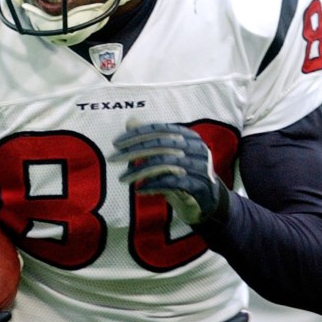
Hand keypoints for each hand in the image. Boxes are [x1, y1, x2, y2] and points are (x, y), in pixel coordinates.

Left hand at [112, 122, 228, 226]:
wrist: (207, 200)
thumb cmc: (183, 174)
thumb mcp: (167, 154)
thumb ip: (151, 138)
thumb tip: (130, 121)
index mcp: (190, 137)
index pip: (160, 129)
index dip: (137, 134)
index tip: (116, 143)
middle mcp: (197, 149)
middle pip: (160, 145)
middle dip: (133, 151)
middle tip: (114, 159)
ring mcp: (200, 167)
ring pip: (164, 164)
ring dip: (139, 171)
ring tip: (123, 178)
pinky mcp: (199, 186)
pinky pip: (171, 183)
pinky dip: (152, 185)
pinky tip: (139, 189)